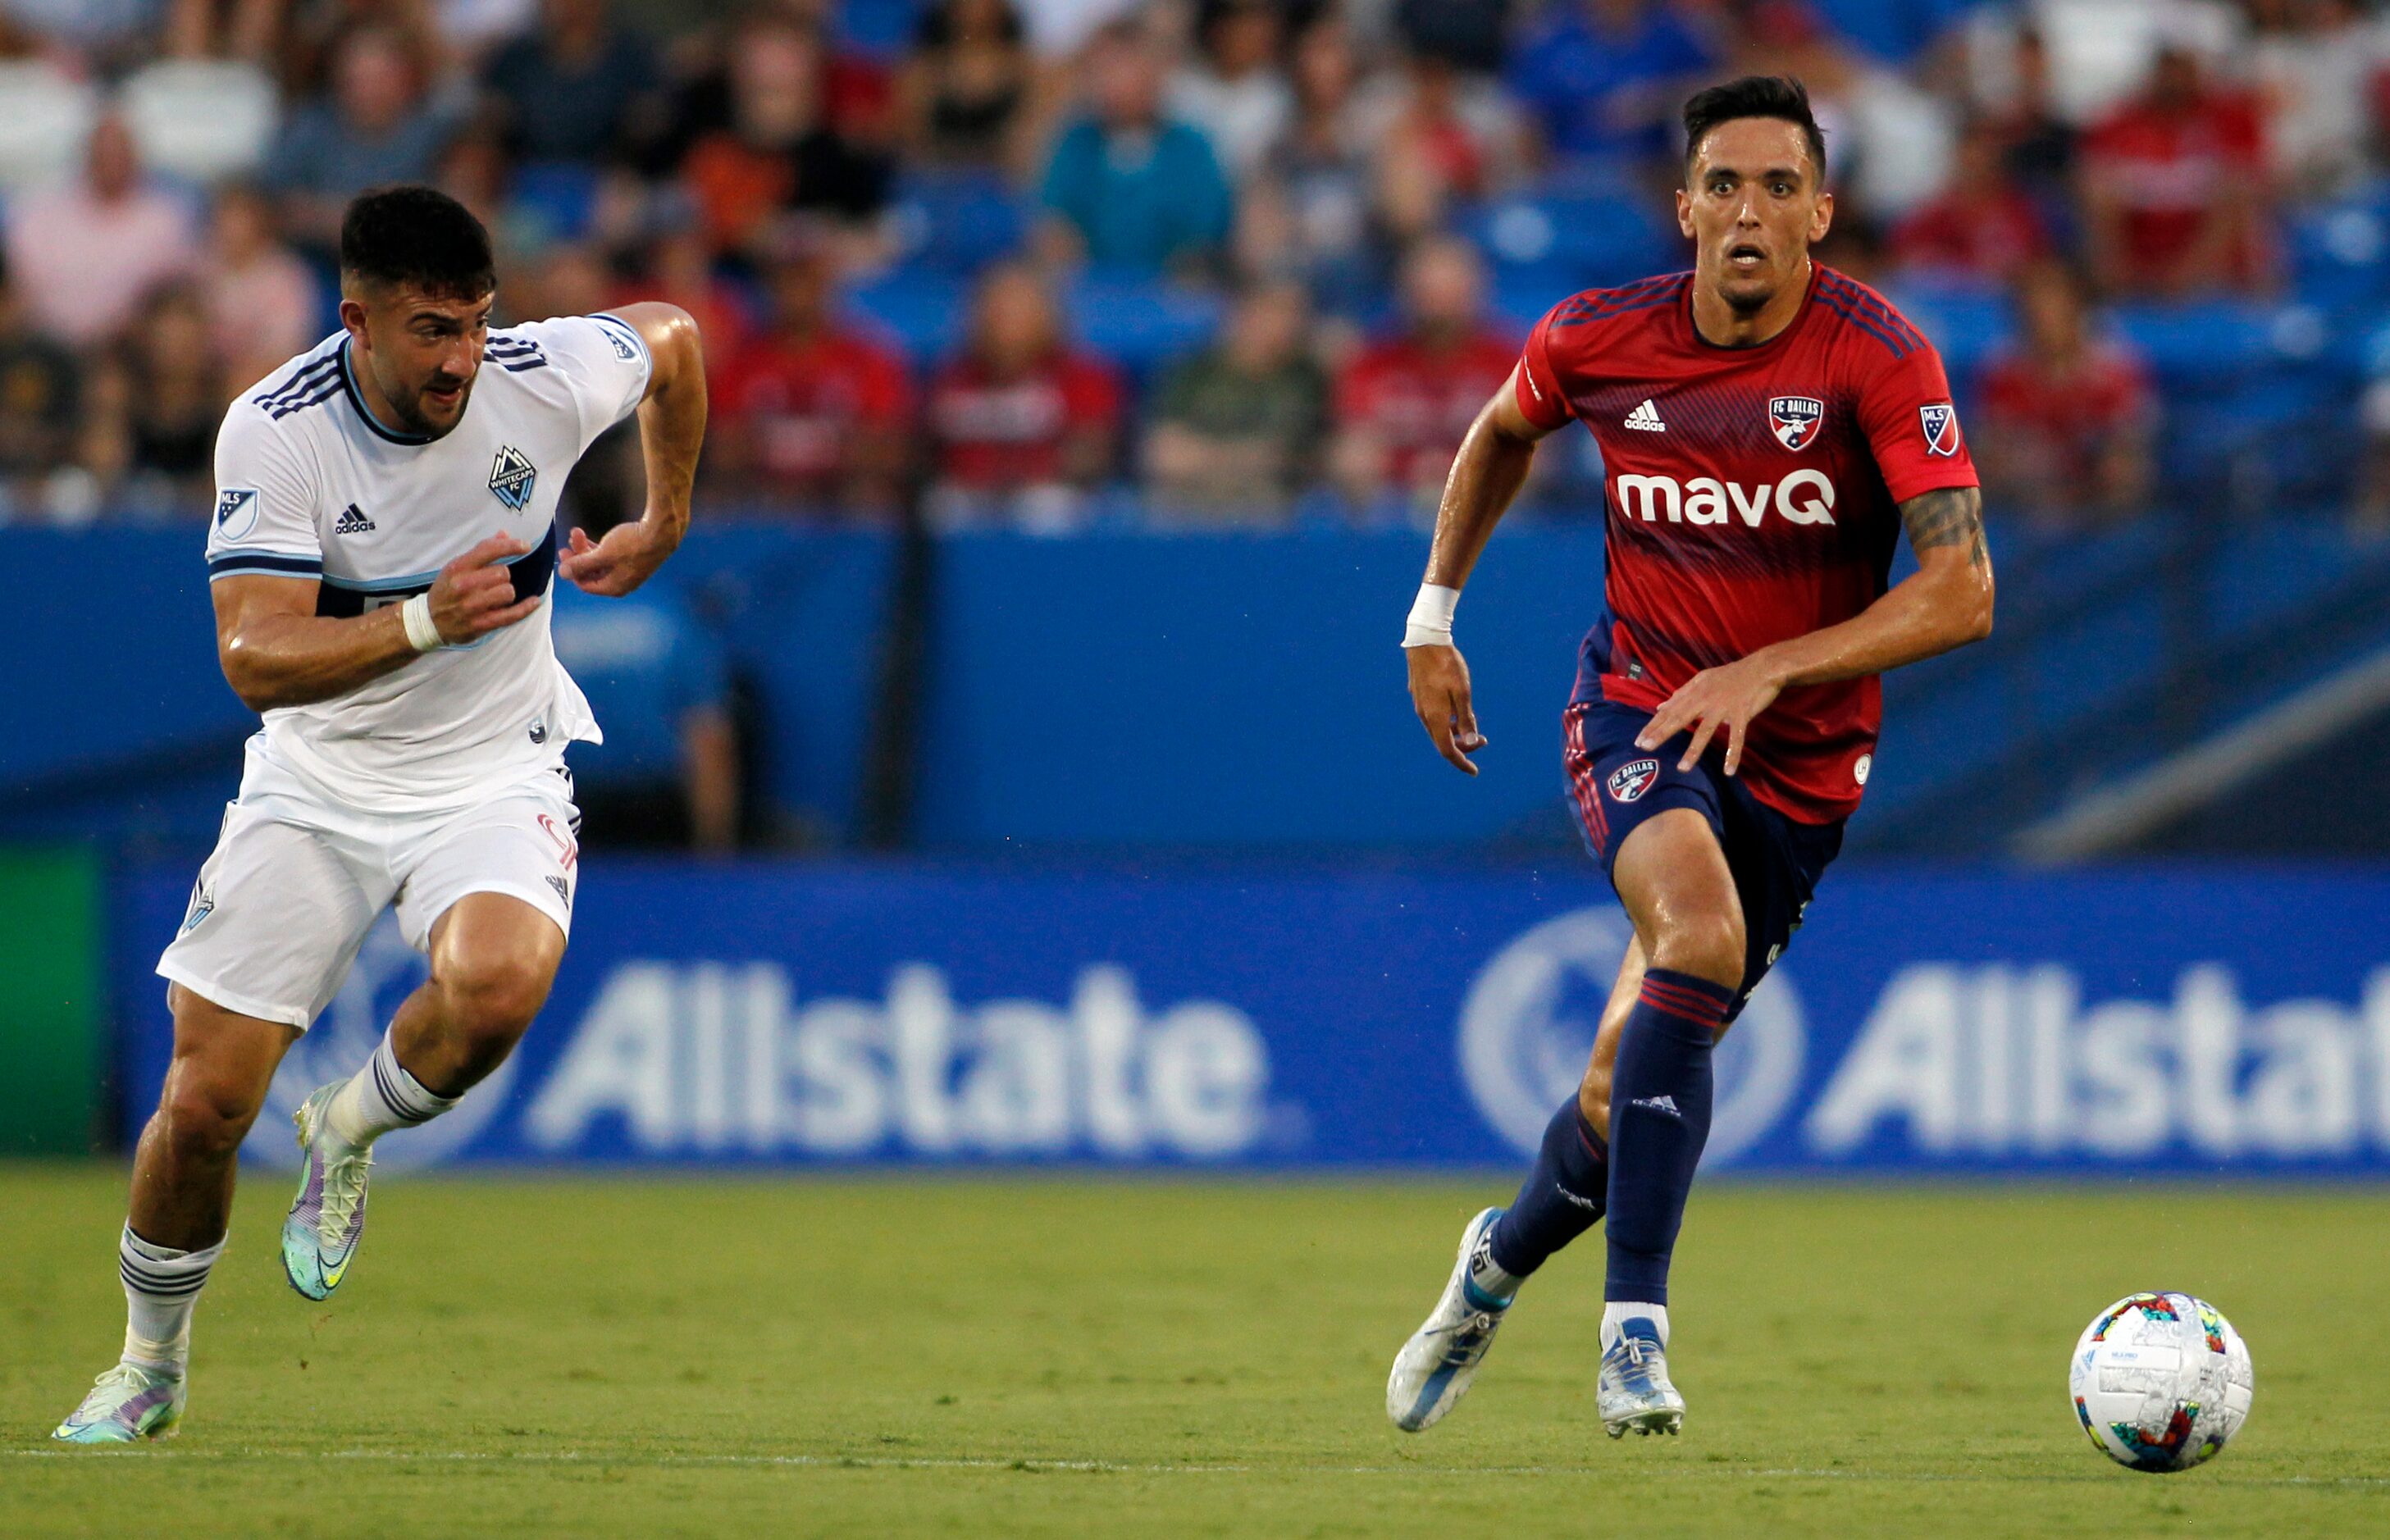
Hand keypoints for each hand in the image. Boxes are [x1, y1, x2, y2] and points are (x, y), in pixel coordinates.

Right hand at [427, 533, 540, 641]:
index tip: (525, 546)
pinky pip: (511, 615)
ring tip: (495, 596)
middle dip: (503, 576)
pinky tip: (535, 601)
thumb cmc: (447, 589)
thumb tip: (504, 534)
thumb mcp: (457, 566)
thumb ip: (481, 550)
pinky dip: (526, 608)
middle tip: (493, 582)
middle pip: (503, 573)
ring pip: (507, 592)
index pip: (489, 550)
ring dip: (506, 593)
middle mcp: (464, 586)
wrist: (430, 621)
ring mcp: (473, 606)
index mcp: (458, 567)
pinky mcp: (481, 623)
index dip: (511, 546)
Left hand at [559, 519, 673, 596]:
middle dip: (579, 556)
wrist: (661, 533)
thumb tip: (562, 573)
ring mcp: (629, 572)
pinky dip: (601, 549)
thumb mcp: (602, 554)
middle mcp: (622, 583)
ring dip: (588, 549)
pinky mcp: (635, 560)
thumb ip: (581, 564)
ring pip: (601, 563)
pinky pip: (612, 558)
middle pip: (593, 573)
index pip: (585, 585)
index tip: (564, 553)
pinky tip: (596, 537)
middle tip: (570, 540)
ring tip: (578, 533)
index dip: (572, 570)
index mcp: (613, 587)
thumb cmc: (632, 545)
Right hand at [1408, 643, 1487, 775]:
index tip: (1474, 771)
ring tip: (1472, 726)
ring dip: (1455, 734)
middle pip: (1442, 742)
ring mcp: (1420, 706)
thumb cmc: (1447, 665)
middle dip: (1462, 747)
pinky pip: (1434, 719)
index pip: (1448, 750)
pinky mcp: (1419, 696)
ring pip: (1438, 730)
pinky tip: (1457, 712)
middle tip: (1483, 740)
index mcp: (1435, 717)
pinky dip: (1447, 723)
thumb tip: (1472, 742)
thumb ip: (1466, 719)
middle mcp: (1425, 715)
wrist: (1425, 641)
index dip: (1462, 762)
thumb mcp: (1463, 692)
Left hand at [1635, 652, 1785, 775]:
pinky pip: (1737, 738)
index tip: (1639, 739)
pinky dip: (1733, 754)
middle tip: (1645, 747)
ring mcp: (1724, 707)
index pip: (1670, 710)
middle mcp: (1706, 699)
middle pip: (1679, 718)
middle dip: (1661, 733)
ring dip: (1693, 751)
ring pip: (1705, 731)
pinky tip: (1728, 771)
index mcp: (1695, 692)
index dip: (1654, 725)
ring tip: (1682, 768)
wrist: (1762, 668)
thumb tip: (1660, 705)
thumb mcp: (1703, 679)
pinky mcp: (1742, 714)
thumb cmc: (1732, 675)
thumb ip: (1682, 693)